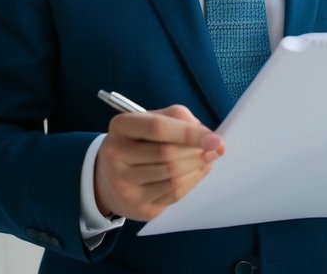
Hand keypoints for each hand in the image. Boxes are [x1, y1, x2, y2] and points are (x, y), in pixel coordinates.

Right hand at [93, 105, 224, 221]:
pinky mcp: (137, 206)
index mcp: (120, 127)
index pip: (158, 128)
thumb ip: (178, 119)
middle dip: (197, 152)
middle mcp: (115, 155)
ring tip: (208, 158)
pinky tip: (198, 172)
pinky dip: (192, 182)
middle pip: (167, 154)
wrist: (109, 178)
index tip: (216, 139)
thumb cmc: (139, 142)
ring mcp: (123, 184)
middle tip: (217, 148)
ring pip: (173, 177)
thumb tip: (207, 135)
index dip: (189, 133)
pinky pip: (173, 194)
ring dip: (198, 167)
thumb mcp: (152, 120)